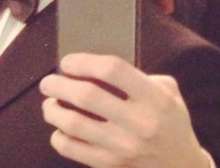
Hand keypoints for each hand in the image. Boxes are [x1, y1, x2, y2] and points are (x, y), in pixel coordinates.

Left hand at [39, 53, 208, 167]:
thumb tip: (97, 67)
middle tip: (48, 82)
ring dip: (53, 110)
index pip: (112, 70)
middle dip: (59, 84)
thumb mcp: (168, 91)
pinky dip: (58, 137)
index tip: (67, 62)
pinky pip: (73, 151)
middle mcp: (138, 122)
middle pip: (86, 96)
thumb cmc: (171, 121)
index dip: (84, 62)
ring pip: (74, 124)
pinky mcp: (110, 166)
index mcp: (153, 98)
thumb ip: (139, 75)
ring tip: (48, 102)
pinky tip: (58, 128)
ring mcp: (122, 148)